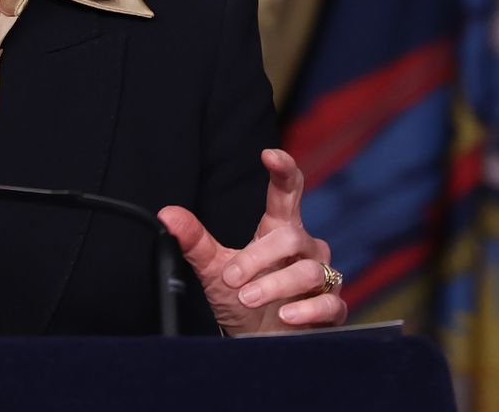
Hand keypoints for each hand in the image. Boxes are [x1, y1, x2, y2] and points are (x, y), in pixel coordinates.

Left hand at [158, 148, 347, 334]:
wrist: (257, 344)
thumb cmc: (241, 300)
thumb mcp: (214, 270)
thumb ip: (195, 242)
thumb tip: (167, 215)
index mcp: (278, 230)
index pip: (288, 193)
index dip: (284, 170)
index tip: (270, 155)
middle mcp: (305, 248)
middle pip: (290, 236)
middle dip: (257, 257)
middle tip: (231, 279)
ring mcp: (322, 277)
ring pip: (307, 270)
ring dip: (274, 286)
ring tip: (247, 299)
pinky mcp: (331, 307)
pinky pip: (329, 302)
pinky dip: (306, 310)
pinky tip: (286, 316)